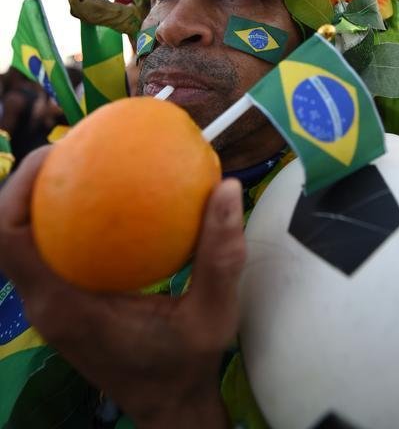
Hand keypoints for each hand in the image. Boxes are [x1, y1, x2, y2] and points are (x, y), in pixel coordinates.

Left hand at [0, 147, 245, 427]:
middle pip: (5, 233)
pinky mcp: (61, 304)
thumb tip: (227, 186)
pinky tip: (101, 198)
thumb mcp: (213, 315)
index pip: (8, 240)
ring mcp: (48, 307)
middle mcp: (45, 306)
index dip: (18, 189)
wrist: (168, 407)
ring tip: (82, 161)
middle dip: (27, 183)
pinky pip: (45, 251)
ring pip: (21, 241)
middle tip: (73, 146)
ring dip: (40, 198)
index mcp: (65, 307)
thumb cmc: (184, 365)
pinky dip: (61, 218)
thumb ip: (221, 256)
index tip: (56, 153)